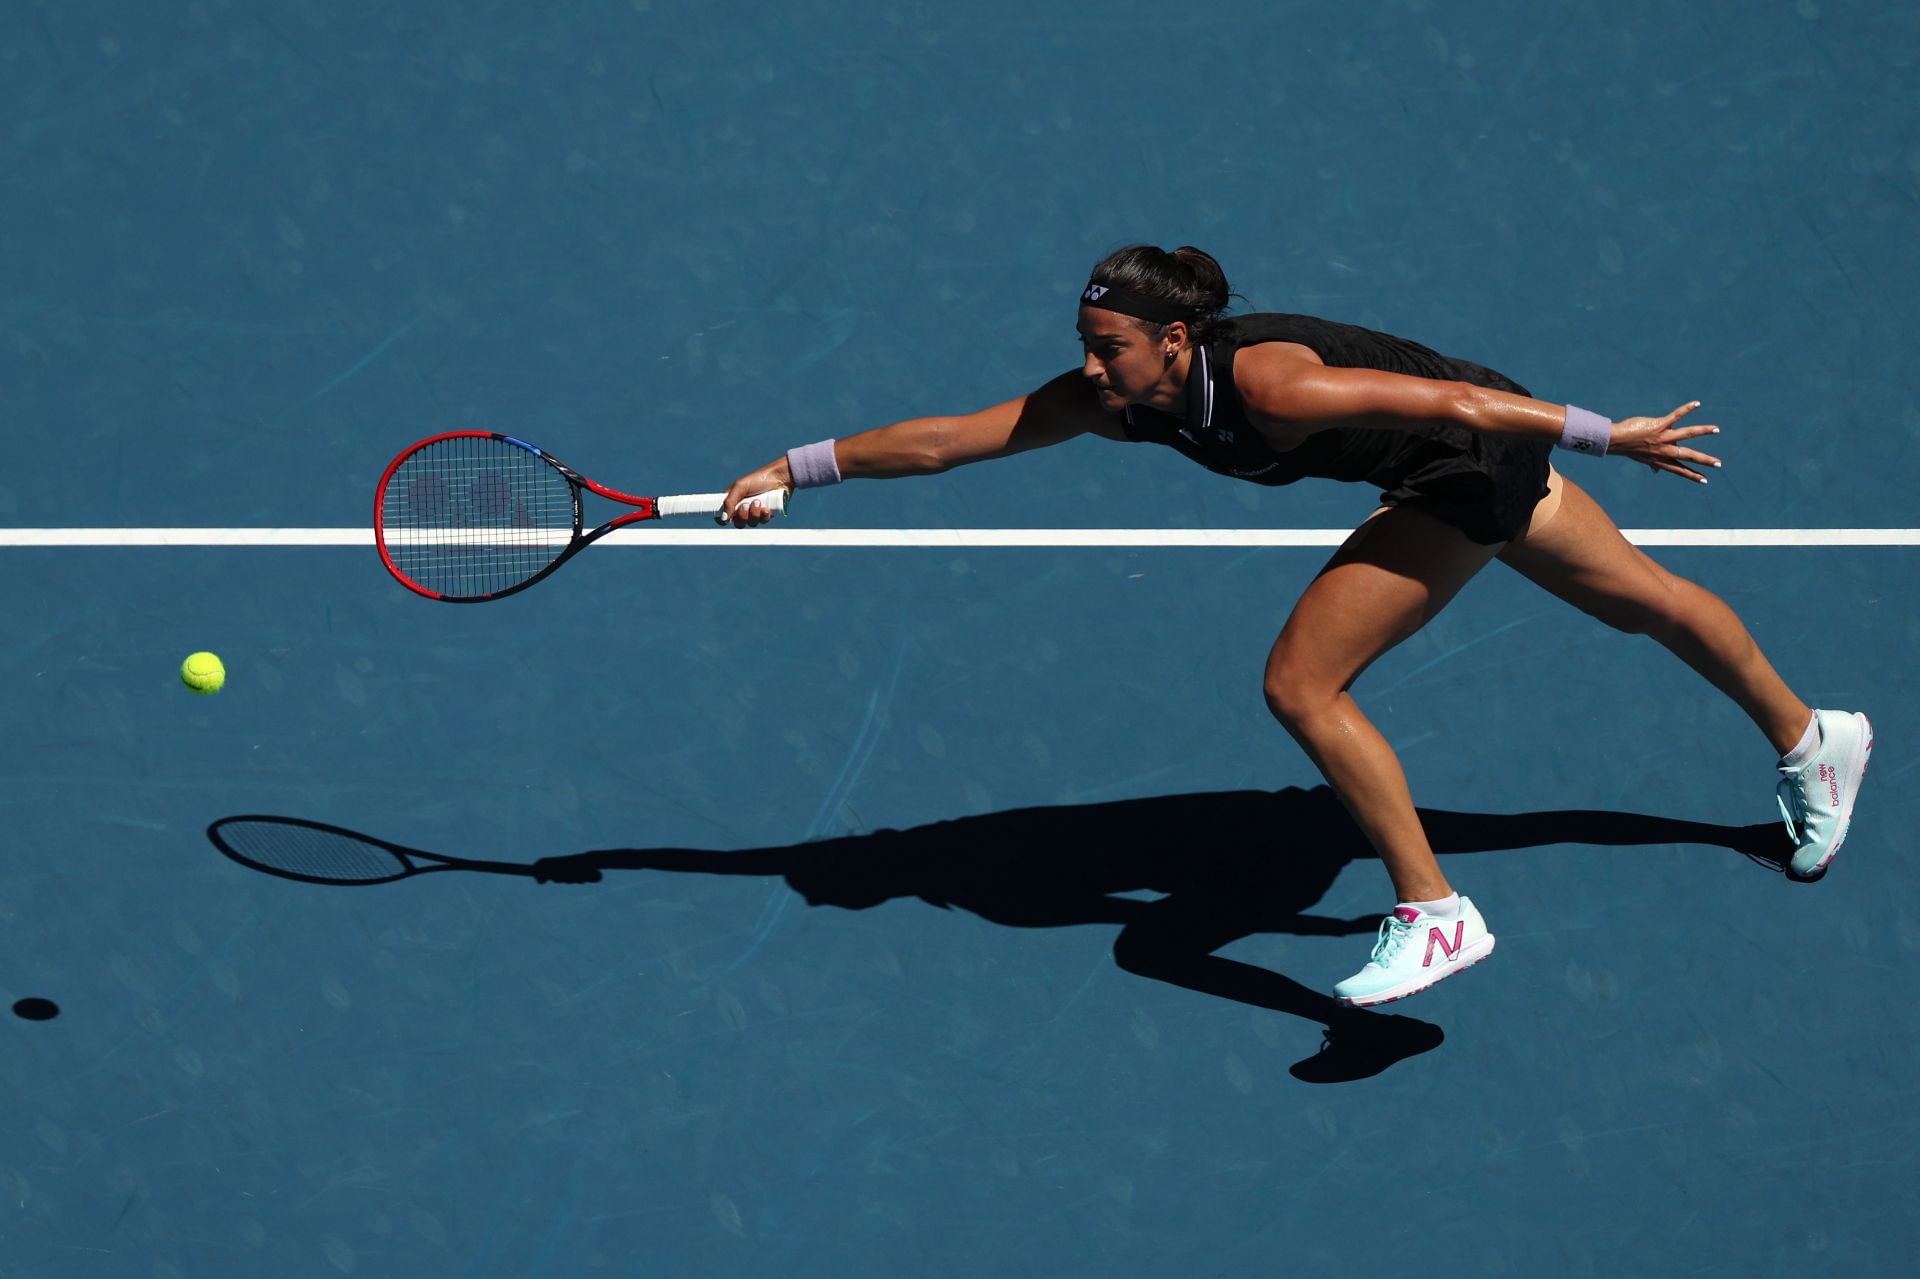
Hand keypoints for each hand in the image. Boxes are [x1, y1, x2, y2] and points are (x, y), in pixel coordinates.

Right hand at [719, 458, 792, 526]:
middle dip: (742, 516)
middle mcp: (743, 508)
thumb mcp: (740, 487)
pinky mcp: (767, 514)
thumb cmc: (758, 479)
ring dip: (754, 514)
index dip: (723, 520)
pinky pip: (763, 522)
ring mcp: (756, 512)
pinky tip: (766, 508)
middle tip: (746, 505)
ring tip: (759, 502)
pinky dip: (764, 516)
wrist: (780, 477)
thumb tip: (724, 519)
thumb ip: (729, 502)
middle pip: (738, 523)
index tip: (726, 519)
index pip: (723, 516)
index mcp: (733, 500)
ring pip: (751, 523)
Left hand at [1608, 401, 1722, 483]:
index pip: (1679, 469)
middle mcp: (1664, 450)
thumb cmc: (1628, 448)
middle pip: (1687, 455)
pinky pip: (1676, 415)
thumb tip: (1656, 472)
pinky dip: (1687, 409)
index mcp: (1661, 459)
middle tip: (1719, 464)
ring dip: (1703, 431)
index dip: (1692, 475)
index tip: (1705, 480)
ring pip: (1687, 434)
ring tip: (1716, 429)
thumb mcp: (1642, 459)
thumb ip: (1652, 464)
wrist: (1614, 440)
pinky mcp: (1659, 425)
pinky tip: (1697, 403)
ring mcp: (1662, 437)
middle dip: (1704, 460)